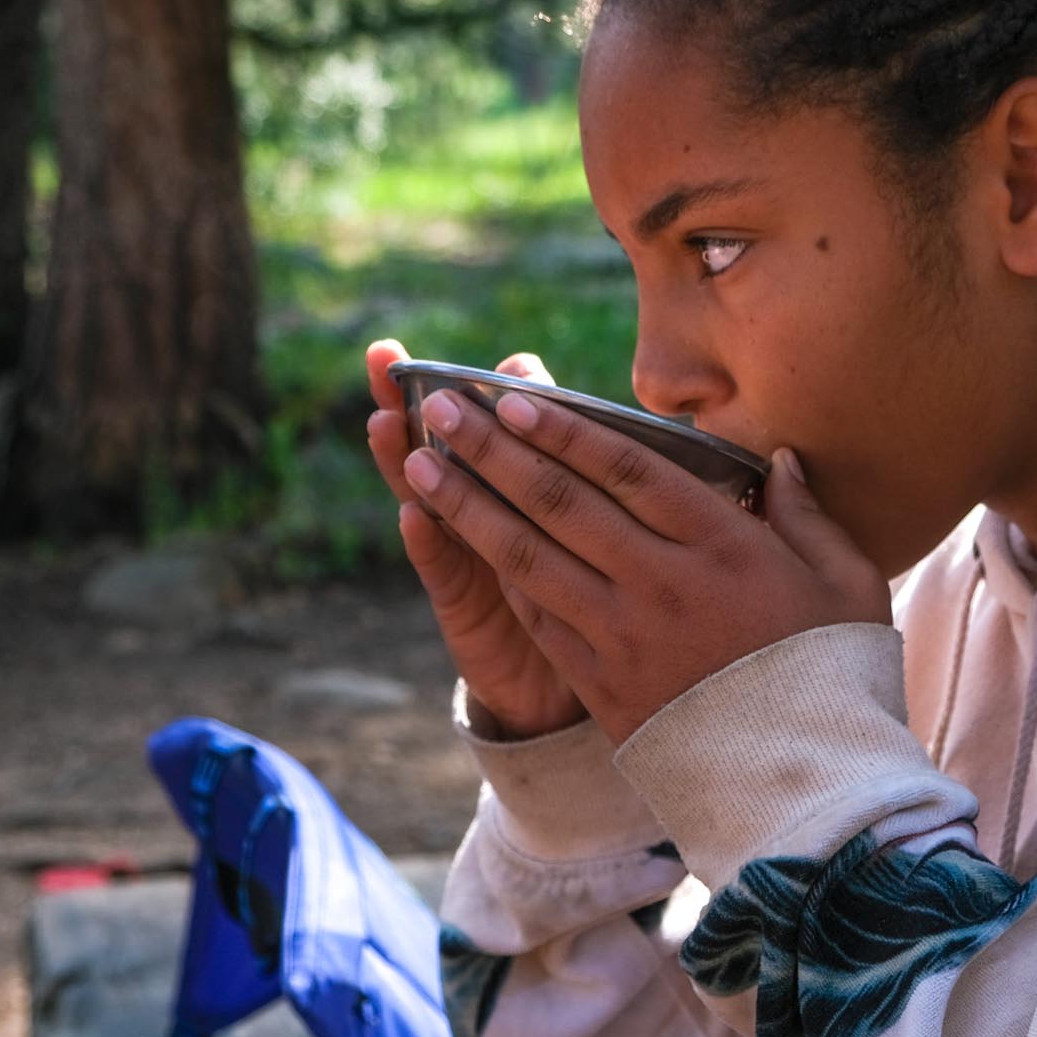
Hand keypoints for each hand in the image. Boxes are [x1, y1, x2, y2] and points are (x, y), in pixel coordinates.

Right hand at [364, 338, 587, 739]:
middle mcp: (487, 508)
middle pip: (444, 443)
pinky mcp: (462, 605)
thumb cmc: (598, 593)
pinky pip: (443, 571)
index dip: (480, 385)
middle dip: (411, 398)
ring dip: (402, 458)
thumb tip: (654, 415)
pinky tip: (413, 515)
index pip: (496, 420)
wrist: (568, 683)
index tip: (483, 353)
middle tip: (383, 356)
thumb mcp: (609, 529)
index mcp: (524, 481)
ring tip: (382, 420)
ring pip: (429, 495)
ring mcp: (467, 554)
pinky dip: (427, 544)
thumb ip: (610, 472)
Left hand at [397, 383, 889, 745]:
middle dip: (493, 449)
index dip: (564, 428)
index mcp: (723, 546)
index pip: (626, 469)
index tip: (514, 395)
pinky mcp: (603, 685)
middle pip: (560, 503)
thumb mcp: (844, 582)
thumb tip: (779, 460)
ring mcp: (625, 636)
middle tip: (442, 407)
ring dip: (468, 506)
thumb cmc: (832, 674)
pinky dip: (500, 576)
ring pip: (529, 558)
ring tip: (420, 465)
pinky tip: (466, 542)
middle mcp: (663, 583)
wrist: (805, 786)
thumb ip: (807, 514)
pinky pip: (539, 618)